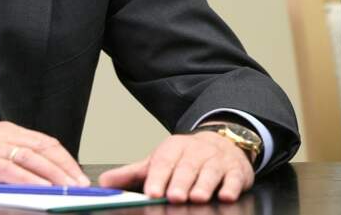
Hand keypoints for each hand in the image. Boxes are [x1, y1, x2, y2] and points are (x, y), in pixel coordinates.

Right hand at [0, 121, 89, 186]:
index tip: (78, 175)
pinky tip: (41, 190)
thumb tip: (38, 178)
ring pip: (32, 159)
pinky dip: (29, 181)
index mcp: (6, 130)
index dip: (65, 159)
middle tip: (82, 186)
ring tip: (69, 190)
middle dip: (66, 169)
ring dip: (54, 176)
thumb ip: (9, 159)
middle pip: (44, 149)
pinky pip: (11, 171)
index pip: (45, 142)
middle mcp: (3, 134)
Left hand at [98, 132, 254, 203]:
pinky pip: (234, 178)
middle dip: (179, 182)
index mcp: (173, 148)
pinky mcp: (236, 171)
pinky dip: (231, 187)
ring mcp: (217, 160)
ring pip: (209, 172)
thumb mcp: (157, 161)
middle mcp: (195, 152)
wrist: (221, 143)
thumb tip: (104, 183)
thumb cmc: (184, 157)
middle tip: (174, 196)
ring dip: (203, 185)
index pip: (163, 162)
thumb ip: (132, 173)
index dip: (157, 178)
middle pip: (186, 168)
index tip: (152, 192)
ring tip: (196, 197)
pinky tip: (226, 196)